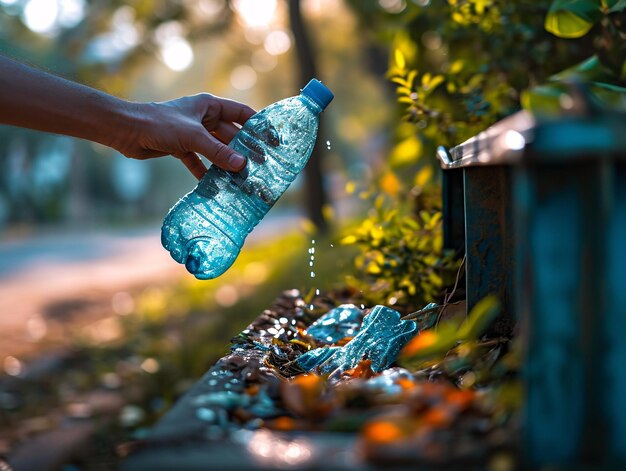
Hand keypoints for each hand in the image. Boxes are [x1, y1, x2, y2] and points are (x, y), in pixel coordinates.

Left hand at [116, 94, 255, 179]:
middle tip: (259, 166)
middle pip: (230, 134)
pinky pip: (200, 161)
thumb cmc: (159, 123)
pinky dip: (206, 172)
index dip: (257, 125)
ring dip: (226, 163)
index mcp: (209, 105)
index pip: (240, 113)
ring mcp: (192, 133)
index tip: (271, 140)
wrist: (127, 131)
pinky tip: (216, 185)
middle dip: (243, 149)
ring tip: (242, 178)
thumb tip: (242, 165)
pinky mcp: (181, 147)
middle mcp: (203, 118)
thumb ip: (218, 151)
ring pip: (216, 149)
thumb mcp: (193, 137)